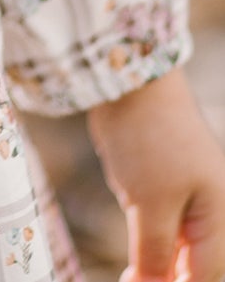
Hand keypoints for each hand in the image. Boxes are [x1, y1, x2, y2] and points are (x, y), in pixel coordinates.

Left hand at [87, 67, 224, 281]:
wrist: (129, 83)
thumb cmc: (148, 139)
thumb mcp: (150, 202)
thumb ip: (155, 250)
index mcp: (218, 218)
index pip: (204, 277)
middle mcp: (208, 211)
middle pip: (193, 266)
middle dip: (165, 279)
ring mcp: (185, 196)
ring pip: (175, 248)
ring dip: (155, 265)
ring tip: (131, 276)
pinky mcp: (159, 184)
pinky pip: (159, 226)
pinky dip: (146, 242)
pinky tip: (133, 256)